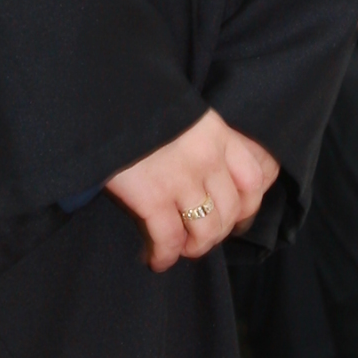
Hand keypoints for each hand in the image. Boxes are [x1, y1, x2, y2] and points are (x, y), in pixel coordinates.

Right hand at [108, 109, 279, 270]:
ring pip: (206, 230)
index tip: (237, 221)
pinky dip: (164, 256)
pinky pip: (169, 239)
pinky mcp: (152, 198)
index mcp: (218, 134)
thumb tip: (203, 173)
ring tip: (180, 249)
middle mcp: (207, 159)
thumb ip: (200, 137)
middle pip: (230, 211)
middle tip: (200, 239)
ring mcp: (181, 180)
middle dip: (217, 233)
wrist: (102, 97)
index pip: (255, 178)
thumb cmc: (138, 103)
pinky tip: (155, 260)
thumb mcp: (182, 112)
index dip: (248, 207)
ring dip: (195, 247)